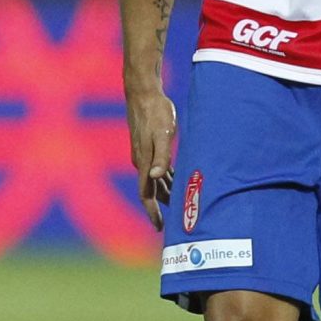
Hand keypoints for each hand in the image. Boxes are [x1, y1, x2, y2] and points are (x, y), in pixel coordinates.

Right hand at [126, 85, 178, 226]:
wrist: (143, 93)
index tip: (159, 227)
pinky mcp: (148, 146)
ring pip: (155, 180)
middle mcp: (141, 162)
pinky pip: (157, 168)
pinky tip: (175, 180)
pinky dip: (166, 178)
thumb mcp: (163, 134)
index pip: (146, 194)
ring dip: (165, 193)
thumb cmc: (156, 112)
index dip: (152, 212)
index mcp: (144, 163)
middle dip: (161, 207)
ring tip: (178, 206)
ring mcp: (144, 154)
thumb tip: (155, 177)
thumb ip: (162, 156)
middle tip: (175, 223)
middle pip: (151, 191)